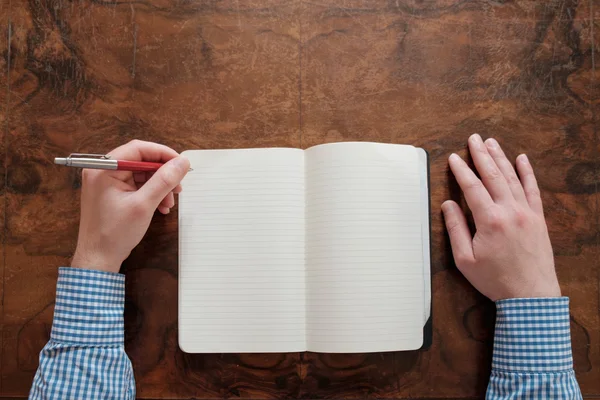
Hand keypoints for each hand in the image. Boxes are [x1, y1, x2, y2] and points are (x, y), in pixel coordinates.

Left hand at [71, 140, 189, 272]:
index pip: (138, 149)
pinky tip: (160, 207)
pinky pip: (136, 186)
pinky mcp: (111, 194)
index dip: (163, 154)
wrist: (97, 259)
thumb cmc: (115, 233)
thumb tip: (182, 162)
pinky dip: (151, 194)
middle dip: (162, 175)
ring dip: (159, 187)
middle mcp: (102, 171)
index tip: (181, 164)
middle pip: (141, 162)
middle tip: (178, 188)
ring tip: (168, 203)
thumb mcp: (144, 205)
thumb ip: (164, 180)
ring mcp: (106, 183)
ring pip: (141, 175)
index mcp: (104, 169)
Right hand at [441, 134, 560, 300]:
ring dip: (501, 158)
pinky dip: (527, 173)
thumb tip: (447, 205)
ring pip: (512, 178)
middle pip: (493, 176)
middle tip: (474, 139)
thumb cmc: (495, 280)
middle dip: (481, 155)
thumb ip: (455, 229)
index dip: (461, 171)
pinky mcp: (538, 219)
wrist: (531, 296)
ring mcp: (527, 213)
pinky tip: (522, 159)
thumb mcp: (465, 259)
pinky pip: (533, 190)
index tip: (454, 158)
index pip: (472, 187)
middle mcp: (510, 211)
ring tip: (491, 143)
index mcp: (489, 220)